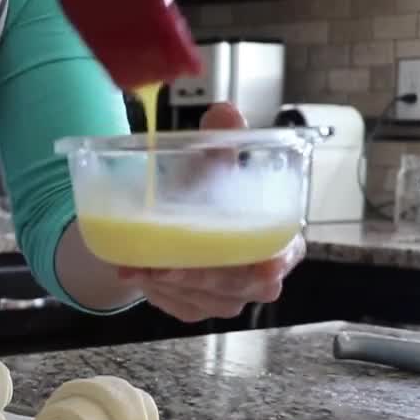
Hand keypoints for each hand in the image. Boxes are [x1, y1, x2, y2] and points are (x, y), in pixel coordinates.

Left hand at [117, 103, 305, 322]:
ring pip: (204, 298)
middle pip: (238, 286)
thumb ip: (222, 143)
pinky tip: (137, 274)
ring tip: (136, 265)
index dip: (274, 263)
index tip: (265, 266)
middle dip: (200, 276)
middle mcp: (258, 274)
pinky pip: (179, 305)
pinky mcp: (198, 308)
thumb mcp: (211, 167)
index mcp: (276, 238)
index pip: (283, 257)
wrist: (168, 224)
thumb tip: (224, 111)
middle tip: (162, 265)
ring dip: (169, 283)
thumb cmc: (205, 194)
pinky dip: (156, 291)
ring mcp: (228, 297)